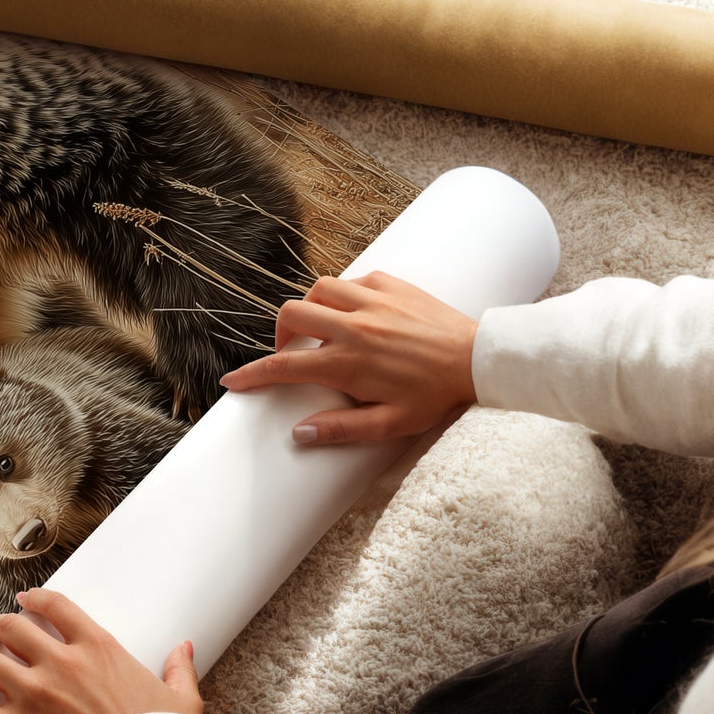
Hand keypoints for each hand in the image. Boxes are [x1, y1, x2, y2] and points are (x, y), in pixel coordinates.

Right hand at [219, 272, 477, 444]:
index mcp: (348, 363)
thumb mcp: (391, 424)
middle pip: (292, 315)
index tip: (233, 382)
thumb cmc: (436, 396)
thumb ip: (342, 429)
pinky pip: (353, 280)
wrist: (479, 359)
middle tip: (292, 353)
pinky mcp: (392, 284)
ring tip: (321, 329)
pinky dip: (344, 294)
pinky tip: (356, 312)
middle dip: (280, 334)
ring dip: (311, 308)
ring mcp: (372, 301)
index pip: (284, 367)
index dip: (252, 375)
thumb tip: (299, 433)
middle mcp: (353, 326)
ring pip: (318, 290)